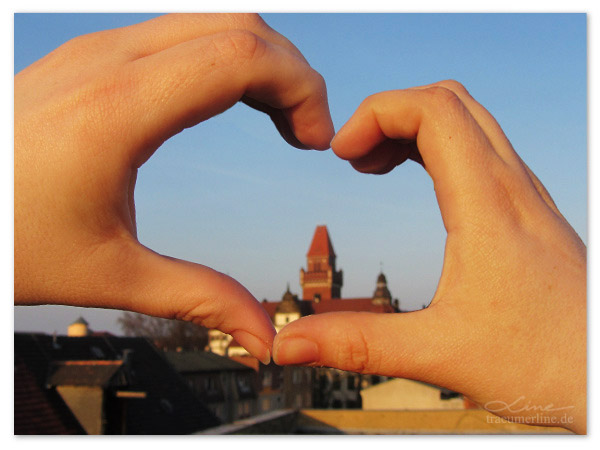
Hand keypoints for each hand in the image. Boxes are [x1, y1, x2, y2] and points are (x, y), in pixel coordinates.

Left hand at [14, 13, 333, 364]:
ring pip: (208, 22)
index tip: (314, 141)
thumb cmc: (6, 240)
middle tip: (305, 131)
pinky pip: (177, 34)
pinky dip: (221, 59)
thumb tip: (263, 337)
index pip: (242, 54)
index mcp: (118, 109)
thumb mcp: (108, 273)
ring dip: (258, 62)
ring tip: (276, 119)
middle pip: (237, 25)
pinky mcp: (88, 58)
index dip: (301, 88)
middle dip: (291, 72)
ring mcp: (94, 51)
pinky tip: (224, 104)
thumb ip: (198, 298)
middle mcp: (107, 61)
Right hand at [272, 80, 585, 432]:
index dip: (376, 112)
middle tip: (352, 156)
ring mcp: (524, 196)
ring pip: (468, 120)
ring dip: (413, 126)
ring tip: (372, 165)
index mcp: (489, 206)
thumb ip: (359, 345)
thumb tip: (290, 345)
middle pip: (448, 100)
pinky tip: (419, 184)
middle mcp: (512, 188)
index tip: (341, 153)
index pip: (433, 108)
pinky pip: (480, 150)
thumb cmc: (546, 365)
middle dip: (389, 113)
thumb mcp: (440, 354)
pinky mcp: (527, 212)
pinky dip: (437, 146)